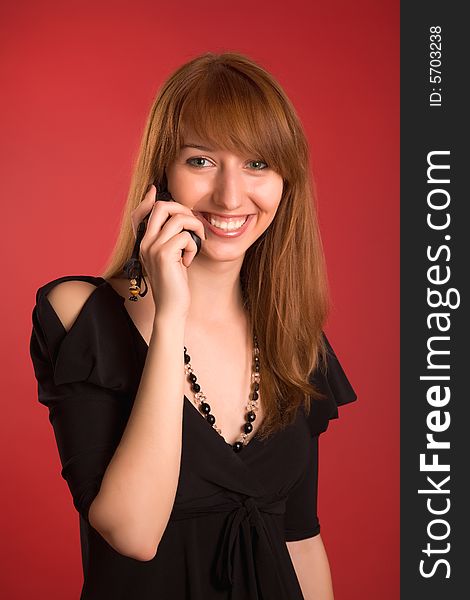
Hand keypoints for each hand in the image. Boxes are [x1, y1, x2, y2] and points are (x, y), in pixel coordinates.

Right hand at [130, 185, 205, 320]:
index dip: (149, 199)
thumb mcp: (171, 257)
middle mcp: (144, 242)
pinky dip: (193, 247)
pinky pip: (185, 236)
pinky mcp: (164, 255)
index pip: (140, 212)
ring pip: (178, 219)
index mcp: (144, 242)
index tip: (156, 190)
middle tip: (193, 226)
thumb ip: (170, 239)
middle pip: (161, 207)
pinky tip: (188, 261)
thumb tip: (178, 218)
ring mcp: (152, 248)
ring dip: (194, 228)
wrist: (171, 307)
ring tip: (195, 244)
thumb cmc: (175, 283)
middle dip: (184, 210)